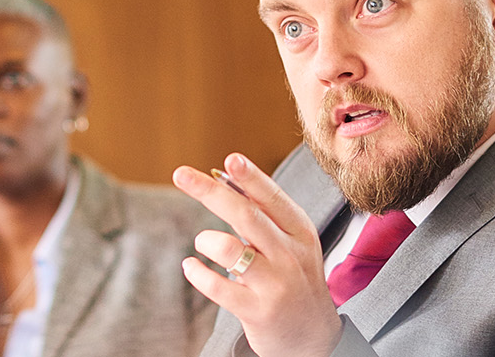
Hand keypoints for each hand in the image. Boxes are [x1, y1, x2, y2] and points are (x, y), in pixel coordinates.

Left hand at [173, 154, 340, 356]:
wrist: (314, 336)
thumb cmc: (293, 278)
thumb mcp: (289, 242)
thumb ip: (260, 213)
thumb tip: (223, 175)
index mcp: (299, 232)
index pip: (273, 198)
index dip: (251, 178)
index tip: (229, 159)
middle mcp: (290, 255)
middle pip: (246, 215)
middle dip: (210, 191)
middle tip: (180, 174)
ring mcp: (275, 284)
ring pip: (229, 249)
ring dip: (206, 240)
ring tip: (203, 243)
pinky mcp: (257, 311)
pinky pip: (217, 287)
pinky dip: (196, 272)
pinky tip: (191, 267)